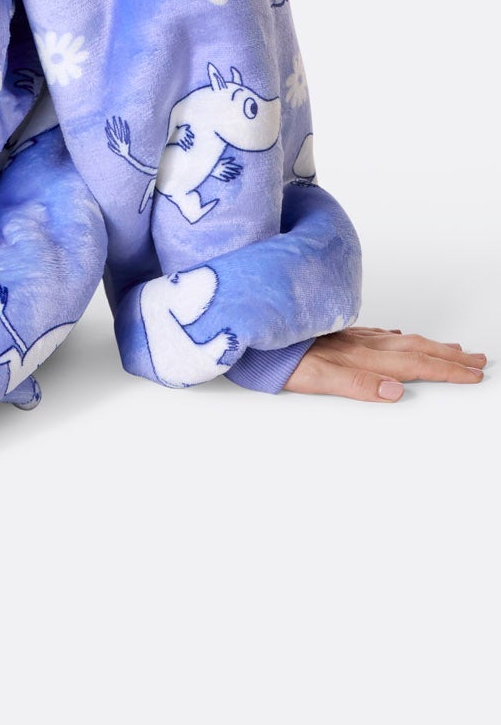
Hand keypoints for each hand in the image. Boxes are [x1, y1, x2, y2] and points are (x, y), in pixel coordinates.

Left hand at [282, 326, 485, 399]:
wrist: (247, 332)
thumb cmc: (275, 360)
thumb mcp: (314, 378)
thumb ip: (355, 384)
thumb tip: (395, 391)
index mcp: (359, 357)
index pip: (413, 364)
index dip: (446, 370)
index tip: (474, 374)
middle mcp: (357, 344)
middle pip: (413, 349)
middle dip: (448, 356)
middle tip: (479, 360)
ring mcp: (347, 336)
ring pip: (399, 340)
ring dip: (428, 345)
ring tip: (453, 348)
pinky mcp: (334, 332)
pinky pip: (375, 334)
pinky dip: (396, 338)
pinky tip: (399, 336)